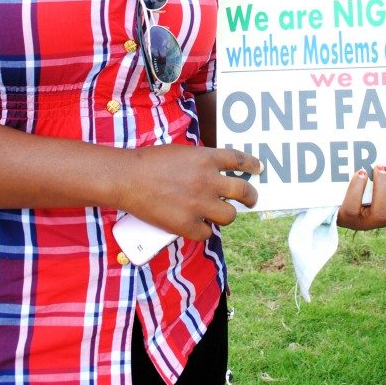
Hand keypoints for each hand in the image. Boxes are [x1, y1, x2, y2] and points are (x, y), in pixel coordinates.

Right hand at [121, 145, 261, 240]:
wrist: (127, 178)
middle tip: (251, 199)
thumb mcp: (181, 152)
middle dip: (251, 197)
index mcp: (205, 158)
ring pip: (229, 215)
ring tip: (220, 214)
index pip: (238, 160)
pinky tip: (198, 226)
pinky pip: (207, 232)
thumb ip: (200, 161)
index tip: (258, 168)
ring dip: (226, 215)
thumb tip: (214, 173)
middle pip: (242, 191)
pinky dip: (203, 230)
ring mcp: (199, 203)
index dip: (251, 164)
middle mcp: (207, 180)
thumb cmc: (149, 162)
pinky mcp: (187, 224)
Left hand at [337, 160, 385, 230]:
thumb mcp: (383, 174)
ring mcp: (368, 221)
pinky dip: (357, 189)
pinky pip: (353, 208)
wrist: (332, 199)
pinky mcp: (348, 218)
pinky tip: (360, 173)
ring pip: (382, 213)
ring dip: (383, 188)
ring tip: (381, 166)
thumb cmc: (366, 180)